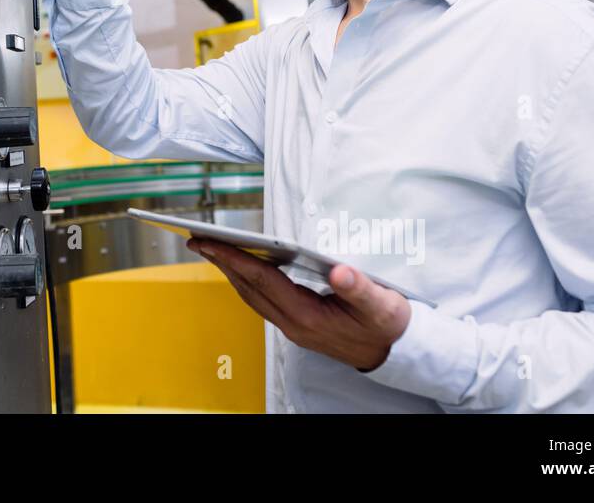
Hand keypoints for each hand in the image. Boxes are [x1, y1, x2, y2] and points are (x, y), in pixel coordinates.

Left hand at [186, 238, 410, 371]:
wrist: (395, 353)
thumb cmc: (388, 325)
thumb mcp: (381, 304)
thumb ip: (359, 287)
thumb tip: (340, 272)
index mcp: (309, 316)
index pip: (263, 281)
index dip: (235, 259)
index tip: (210, 243)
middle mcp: (294, 324)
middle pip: (249, 289)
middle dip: (222, 263)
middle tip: (198, 240)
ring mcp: (294, 327)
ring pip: (252, 296)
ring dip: (231, 272)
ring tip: (214, 249)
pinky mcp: (298, 325)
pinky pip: (263, 301)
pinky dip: (249, 281)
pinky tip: (246, 267)